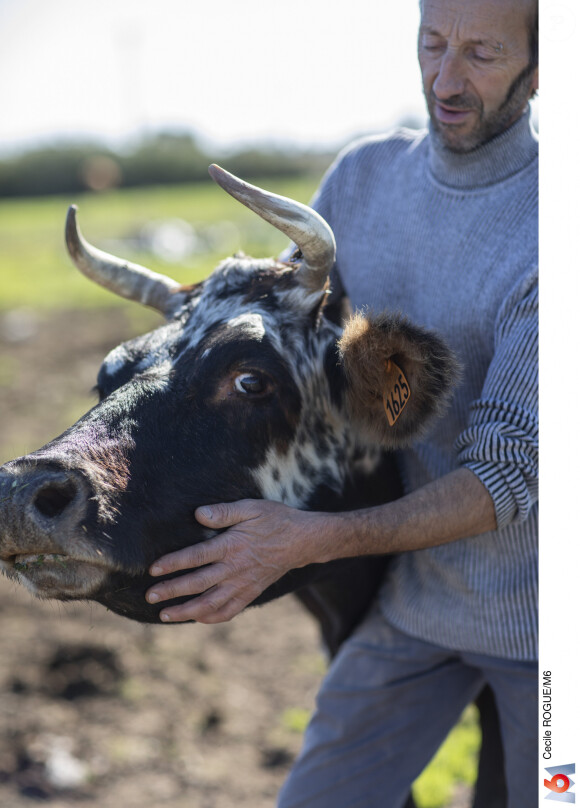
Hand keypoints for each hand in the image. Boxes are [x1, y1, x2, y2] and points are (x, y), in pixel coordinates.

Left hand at [145, 499, 323, 623]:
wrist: (302, 540)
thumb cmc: (274, 519)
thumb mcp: (250, 508)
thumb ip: (223, 512)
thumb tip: (198, 514)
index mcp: (232, 546)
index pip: (195, 557)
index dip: (173, 564)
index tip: (153, 571)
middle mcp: (235, 569)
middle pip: (197, 584)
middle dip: (171, 592)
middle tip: (150, 597)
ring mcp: (243, 585)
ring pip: (210, 604)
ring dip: (186, 611)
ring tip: (165, 616)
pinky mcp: (251, 593)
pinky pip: (229, 611)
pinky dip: (211, 618)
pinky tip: (197, 619)